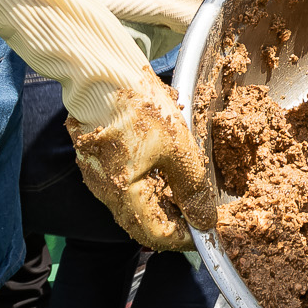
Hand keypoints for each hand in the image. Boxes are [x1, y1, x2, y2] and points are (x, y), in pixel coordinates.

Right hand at [68, 72, 215, 248]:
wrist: (100, 70)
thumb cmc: (138, 107)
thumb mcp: (178, 146)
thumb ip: (192, 186)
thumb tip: (205, 220)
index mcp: (122, 195)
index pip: (156, 236)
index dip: (185, 238)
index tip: (208, 229)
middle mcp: (105, 191)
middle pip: (145, 221)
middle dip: (177, 218)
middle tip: (203, 207)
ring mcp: (99, 174)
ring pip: (137, 201)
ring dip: (165, 199)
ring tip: (191, 185)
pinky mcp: (99, 156)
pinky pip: (127, 181)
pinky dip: (151, 181)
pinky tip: (168, 163)